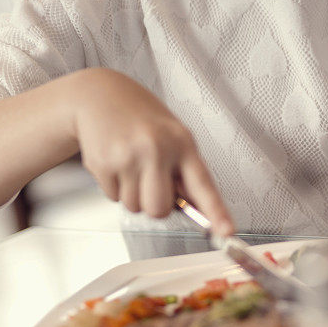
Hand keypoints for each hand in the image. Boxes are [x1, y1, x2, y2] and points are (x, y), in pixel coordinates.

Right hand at [70, 68, 233, 234]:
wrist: (101, 95)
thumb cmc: (141, 116)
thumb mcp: (172, 133)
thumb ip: (182, 168)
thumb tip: (190, 207)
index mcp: (182, 142)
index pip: (203, 183)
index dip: (216, 211)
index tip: (226, 232)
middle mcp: (157, 149)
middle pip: (159, 209)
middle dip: (154, 204)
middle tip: (150, 181)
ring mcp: (128, 157)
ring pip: (135, 207)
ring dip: (133, 193)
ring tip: (131, 163)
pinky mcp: (103, 164)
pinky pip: (113, 198)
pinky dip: (115, 187)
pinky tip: (116, 161)